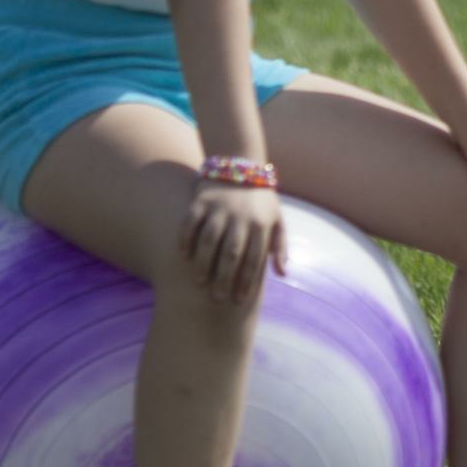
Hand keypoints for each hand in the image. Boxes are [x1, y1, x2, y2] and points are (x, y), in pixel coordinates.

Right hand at [180, 182, 286, 304]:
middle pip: (231, 254)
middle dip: (224, 279)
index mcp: (260, 224)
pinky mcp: (200, 201)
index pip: (254, 259)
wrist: (241, 165)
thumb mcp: (277, 219)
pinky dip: (185, 240)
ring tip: (199, 281)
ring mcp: (218, 208)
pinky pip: (189, 223)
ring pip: (208, 240)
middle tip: (217, 298)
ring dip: (203, 263)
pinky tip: (183, 256)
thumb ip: (279, 246)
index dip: (246, 282)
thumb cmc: (260, 200)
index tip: (239, 301)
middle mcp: (240, 217)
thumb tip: (282, 274)